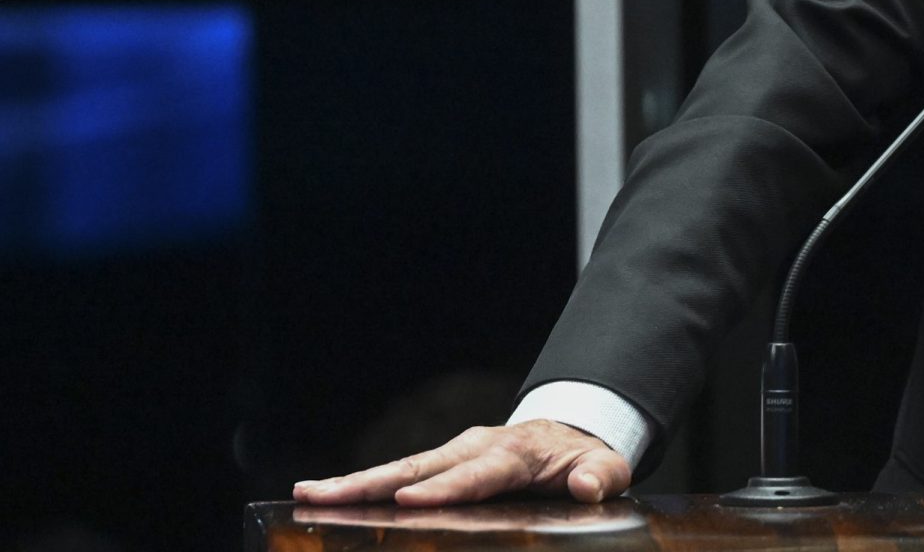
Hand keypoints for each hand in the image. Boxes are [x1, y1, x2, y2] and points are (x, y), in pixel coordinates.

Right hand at [292, 420, 631, 505]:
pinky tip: (322, 500)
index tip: (412, 499)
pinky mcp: (438, 465)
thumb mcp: (605, 467)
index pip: (477, 473)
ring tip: (305, 494)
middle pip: (419, 468)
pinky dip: (362, 488)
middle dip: (371, 483)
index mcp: (513, 453)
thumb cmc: (584, 459)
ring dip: (352, 484)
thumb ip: (600, 477)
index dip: (446, 487)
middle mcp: (474, 447)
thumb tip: (586, 487)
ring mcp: (452, 454)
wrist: (569, 435)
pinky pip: (397, 477)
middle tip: (322, 494)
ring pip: (398, 470)